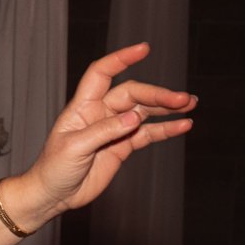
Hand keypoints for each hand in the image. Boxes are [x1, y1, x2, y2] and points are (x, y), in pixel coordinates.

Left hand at [16, 43, 196, 221]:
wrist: (53, 195)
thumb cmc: (53, 168)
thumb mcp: (74, 148)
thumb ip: (104, 131)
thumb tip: (134, 118)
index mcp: (83, 106)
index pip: (102, 73)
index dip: (121, 59)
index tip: (144, 49)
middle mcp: (100, 113)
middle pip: (132, 94)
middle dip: (157, 95)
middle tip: (181, 99)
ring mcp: (113, 129)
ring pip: (144, 112)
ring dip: (166, 108)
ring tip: (190, 104)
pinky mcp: (122, 147)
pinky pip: (148, 134)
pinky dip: (166, 129)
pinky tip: (184, 125)